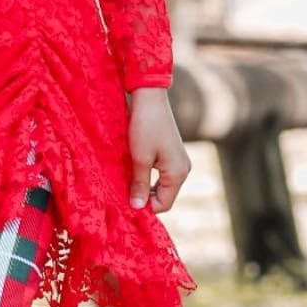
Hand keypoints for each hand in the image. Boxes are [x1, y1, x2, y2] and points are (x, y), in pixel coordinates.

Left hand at [126, 87, 190, 213]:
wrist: (150, 98)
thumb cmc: (145, 127)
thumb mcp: (139, 158)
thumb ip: (139, 185)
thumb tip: (137, 208)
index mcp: (178, 173)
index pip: (164, 204)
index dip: (145, 208)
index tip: (125, 206)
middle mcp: (183, 170)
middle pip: (164, 196)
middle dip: (145, 198)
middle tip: (123, 196)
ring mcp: (178, 161)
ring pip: (161, 185)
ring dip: (144, 187)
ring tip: (126, 185)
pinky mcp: (171, 154)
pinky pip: (160, 174)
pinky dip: (147, 177)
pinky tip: (133, 173)